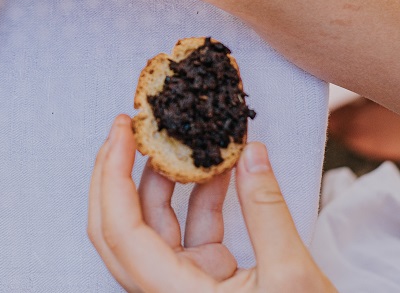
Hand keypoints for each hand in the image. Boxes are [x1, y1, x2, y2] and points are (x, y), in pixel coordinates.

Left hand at [88, 115, 335, 291]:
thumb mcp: (293, 278)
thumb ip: (266, 211)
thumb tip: (250, 153)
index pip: (119, 229)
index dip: (112, 176)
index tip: (121, 132)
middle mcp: (163, 289)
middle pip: (117, 225)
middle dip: (117, 172)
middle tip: (126, 128)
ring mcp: (180, 284)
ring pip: (152, 224)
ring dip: (164, 179)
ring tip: (179, 139)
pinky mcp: (203, 279)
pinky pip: (187, 230)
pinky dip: (199, 198)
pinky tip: (216, 169)